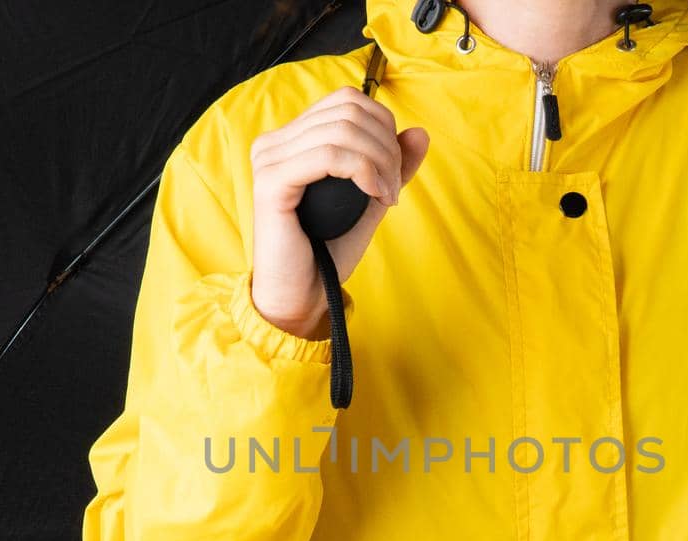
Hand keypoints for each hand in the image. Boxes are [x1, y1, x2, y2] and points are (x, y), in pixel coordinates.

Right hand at [249, 86, 431, 338]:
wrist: (303, 294)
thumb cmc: (329, 250)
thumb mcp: (369, 200)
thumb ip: (391, 166)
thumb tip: (420, 132)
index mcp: (291, 139)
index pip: (346, 100)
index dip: (383, 127)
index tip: (394, 172)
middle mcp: (273, 142)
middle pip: (348, 111)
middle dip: (386, 147)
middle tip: (394, 189)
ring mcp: (268, 160)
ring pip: (342, 131)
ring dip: (379, 162)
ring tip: (387, 196)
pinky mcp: (270, 182)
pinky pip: (327, 155)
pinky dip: (362, 170)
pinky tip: (373, 194)